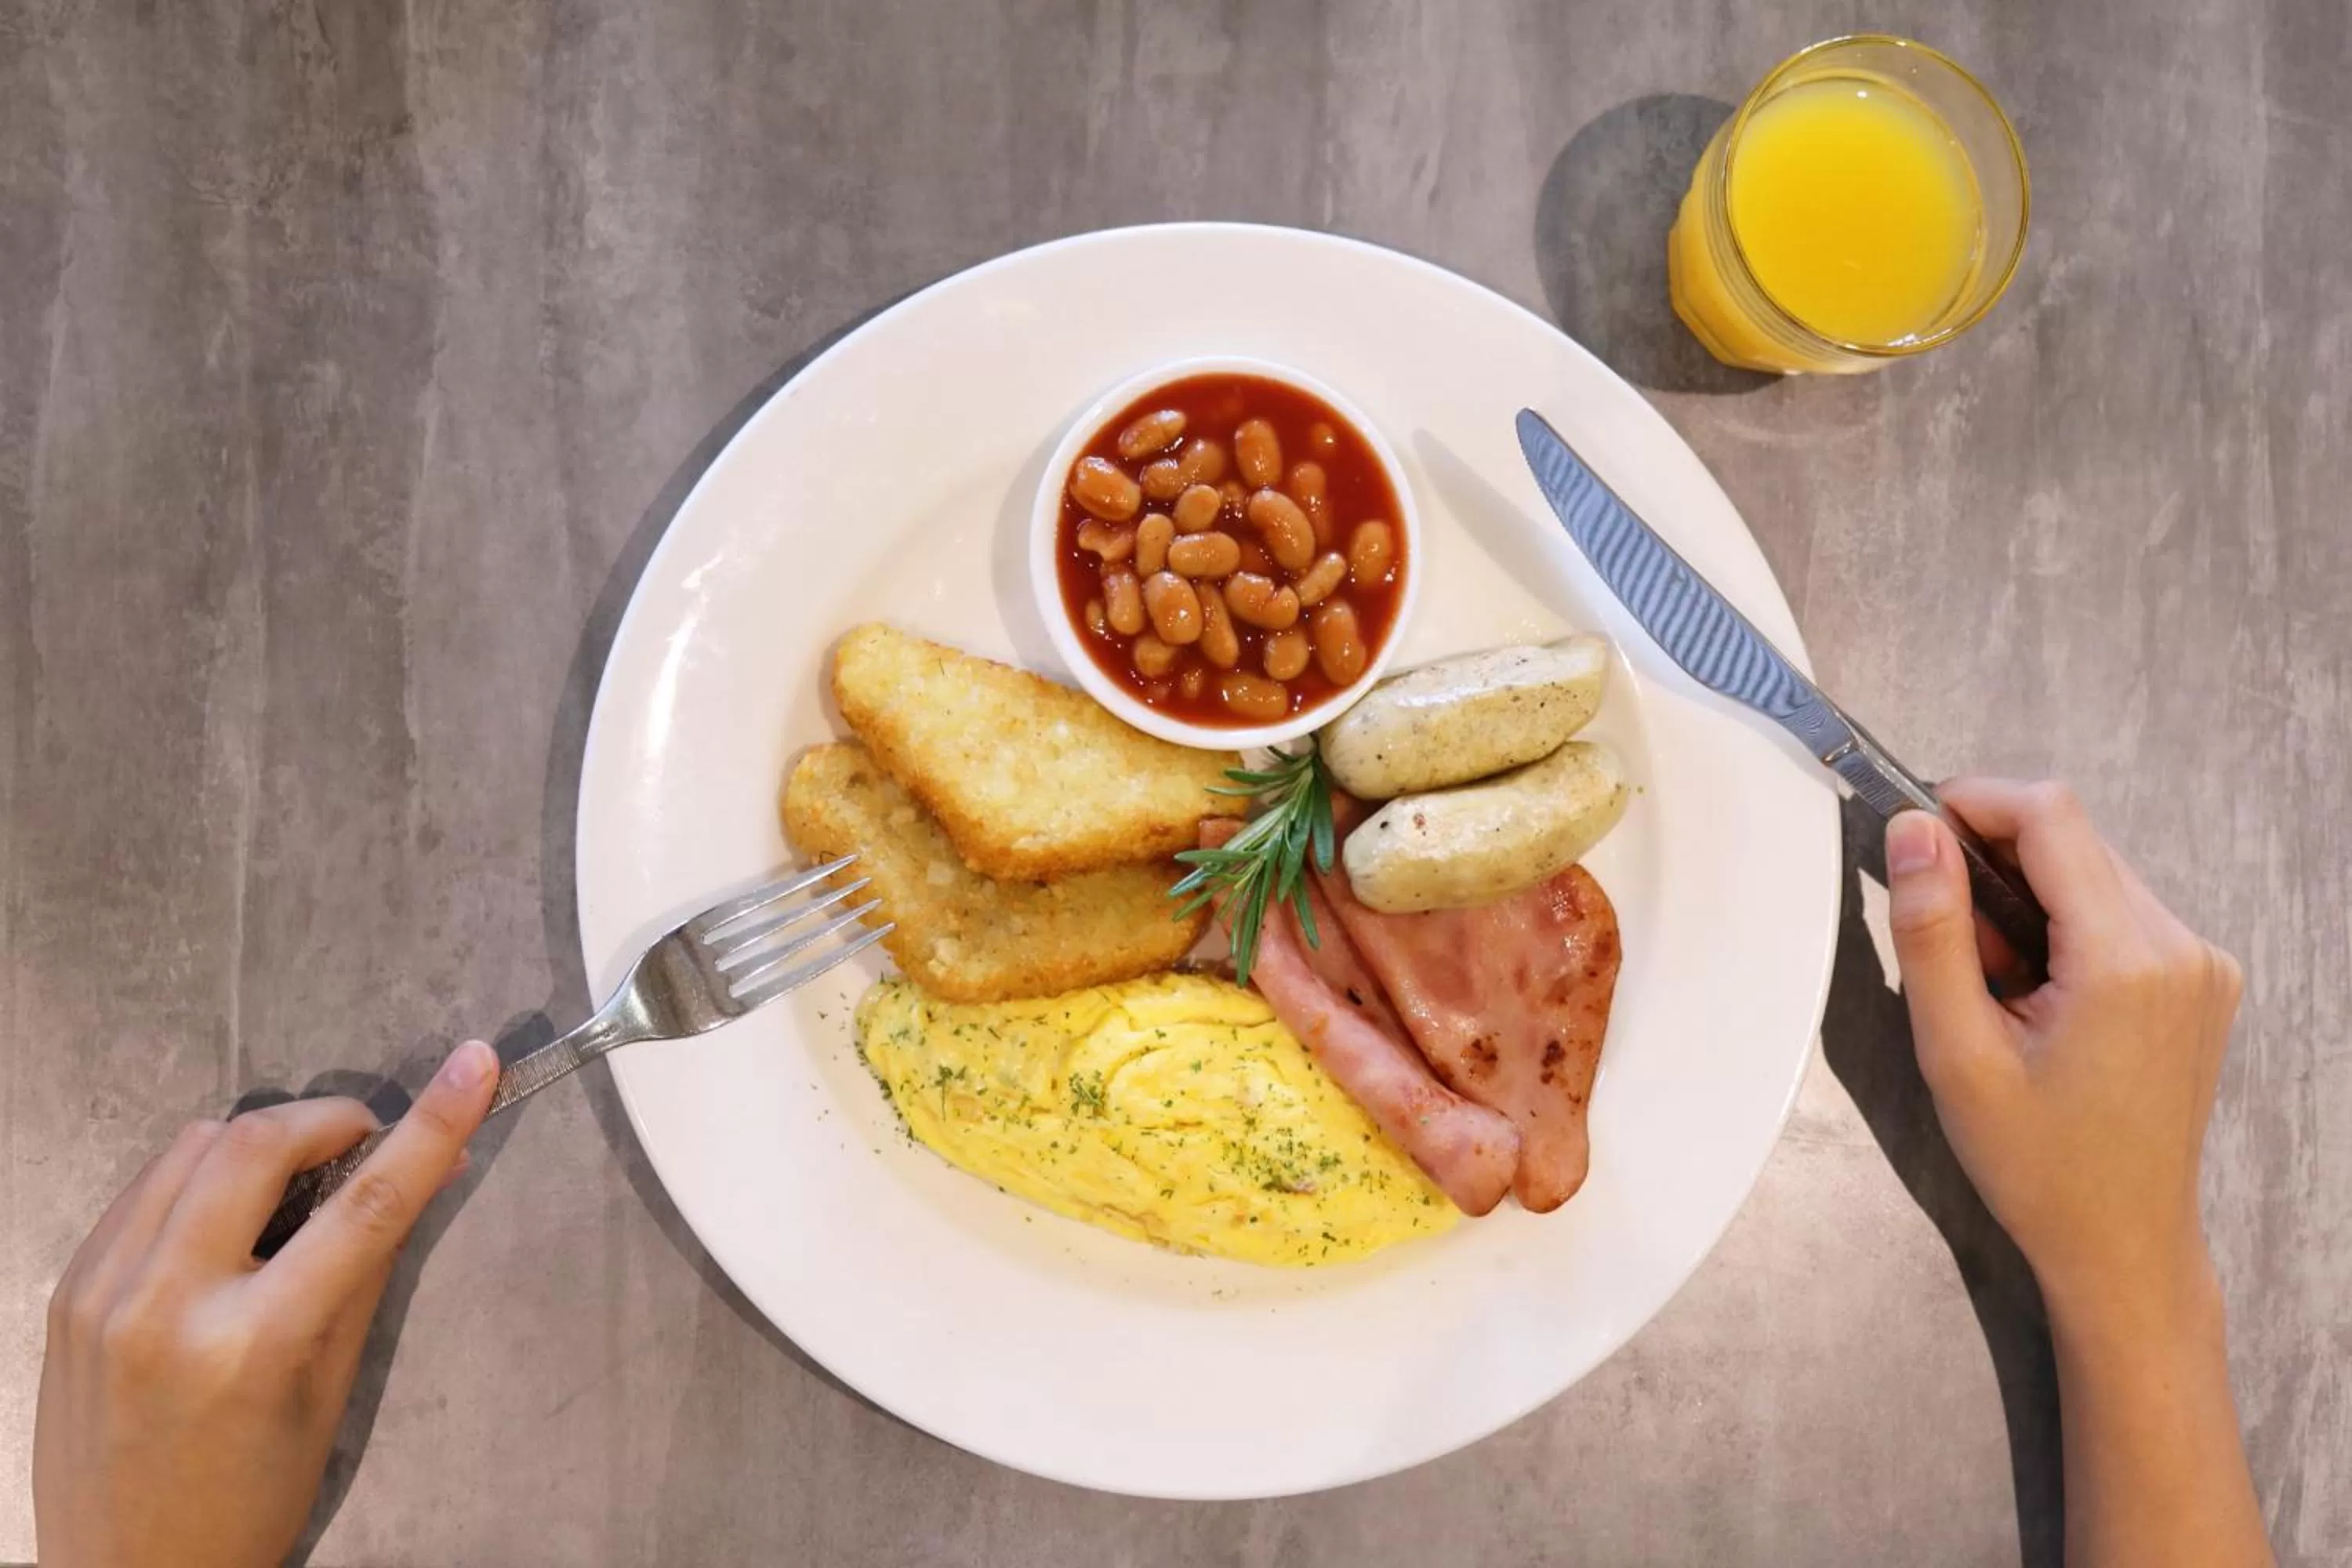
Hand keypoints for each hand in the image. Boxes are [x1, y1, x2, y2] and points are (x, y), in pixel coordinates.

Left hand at [35, 1040, 498, 1567]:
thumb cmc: (253, 1495)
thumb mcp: (329, 1391)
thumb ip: (370, 1267)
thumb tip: (429, 1168)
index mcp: (253, 1345)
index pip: (363, 1207)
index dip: (428, 1127)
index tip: (473, 1064)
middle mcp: (166, 1305)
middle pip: (257, 1144)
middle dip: (327, 1120)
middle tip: (363, 1139)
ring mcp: (103, 1290)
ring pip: (192, 1146)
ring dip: (260, 1142)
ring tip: (293, 1186)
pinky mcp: (68, 1287)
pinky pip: (144, 1187)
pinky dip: (200, 1177)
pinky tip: (225, 1223)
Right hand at [1881, 779, 2241, 1314]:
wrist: (2123, 1243)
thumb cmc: (2037, 1164)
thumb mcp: (1956, 1052)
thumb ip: (1933, 932)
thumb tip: (1913, 832)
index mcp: (2126, 962)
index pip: (2051, 816)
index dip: (1974, 801)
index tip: (1916, 832)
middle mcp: (2182, 947)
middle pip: (2073, 839)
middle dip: (1994, 865)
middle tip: (1951, 943)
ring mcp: (2202, 963)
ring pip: (2094, 872)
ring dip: (2029, 900)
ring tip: (1996, 986)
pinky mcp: (2202, 979)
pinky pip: (2121, 911)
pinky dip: (2066, 927)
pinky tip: (2039, 995)